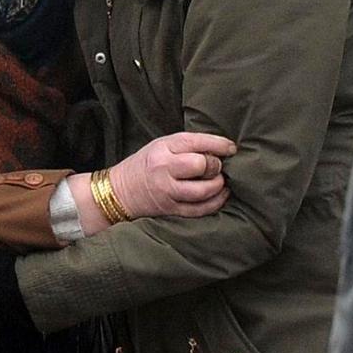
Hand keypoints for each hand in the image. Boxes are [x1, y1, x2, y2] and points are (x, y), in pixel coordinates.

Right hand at [109, 131, 235, 219]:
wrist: (120, 191)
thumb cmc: (146, 164)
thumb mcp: (161, 145)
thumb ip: (187, 146)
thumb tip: (221, 149)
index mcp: (162, 148)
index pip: (196, 142)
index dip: (219, 145)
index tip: (231, 148)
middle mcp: (164, 169)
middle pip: (201, 165)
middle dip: (216, 165)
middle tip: (217, 166)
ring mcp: (168, 191)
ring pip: (204, 190)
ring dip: (218, 185)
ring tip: (220, 181)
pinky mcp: (172, 210)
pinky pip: (201, 209)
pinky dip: (216, 202)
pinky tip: (220, 195)